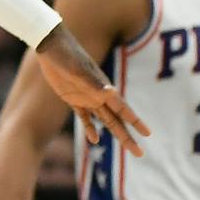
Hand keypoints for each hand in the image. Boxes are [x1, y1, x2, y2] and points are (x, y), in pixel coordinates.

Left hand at [34, 25, 150, 150]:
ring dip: (115, 134)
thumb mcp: (79, 70)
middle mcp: (99, 95)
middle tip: (140, 153)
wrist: (51, 46)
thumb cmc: (67, 55)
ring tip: (127, 148)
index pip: (123, 109)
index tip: (147, 134)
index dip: (135, 122)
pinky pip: (85, 117)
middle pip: (117, 120)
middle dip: (128, 136)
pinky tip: (94, 140)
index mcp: (103, 89)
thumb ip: (94, 83)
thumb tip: (111, 92)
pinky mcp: (73, 99)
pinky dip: (90, 128)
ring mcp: (86, 97)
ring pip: (105, 121)